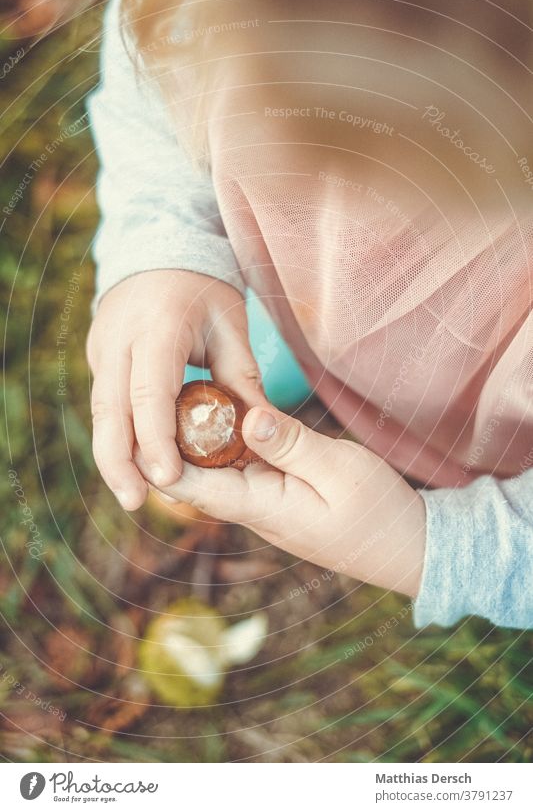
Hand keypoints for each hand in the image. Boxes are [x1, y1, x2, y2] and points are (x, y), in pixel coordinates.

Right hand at [86, 270, 264, 510]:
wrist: (161, 251)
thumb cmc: (204, 290)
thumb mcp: (231, 325)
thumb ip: (242, 376)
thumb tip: (264, 428)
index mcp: (159, 325)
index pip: (149, 391)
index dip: (155, 438)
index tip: (167, 478)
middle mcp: (120, 338)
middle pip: (110, 409)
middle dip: (119, 461)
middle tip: (135, 502)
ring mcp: (103, 346)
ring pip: (101, 411)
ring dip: (112, 455)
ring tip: (132, 495)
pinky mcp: (98, 356)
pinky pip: (105, 403)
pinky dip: (117, 436)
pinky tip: (133, 465)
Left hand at [136, 404, 426, 596]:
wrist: (409, 548)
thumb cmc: (379, 513)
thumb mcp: (340, 469)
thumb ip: (291, 443)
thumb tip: (246, 415)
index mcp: (261, 506)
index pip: (192, 484)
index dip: (162, 453)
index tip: (144, 414)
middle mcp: (254, 510)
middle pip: (199, 474)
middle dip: (178, 436)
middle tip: (165, 385)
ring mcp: (267, 505)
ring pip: (220, 470)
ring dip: (205, 437)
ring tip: (188, 389)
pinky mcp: (281, 497)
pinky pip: (244, 469)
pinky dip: (233, 442)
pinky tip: (230, 413)